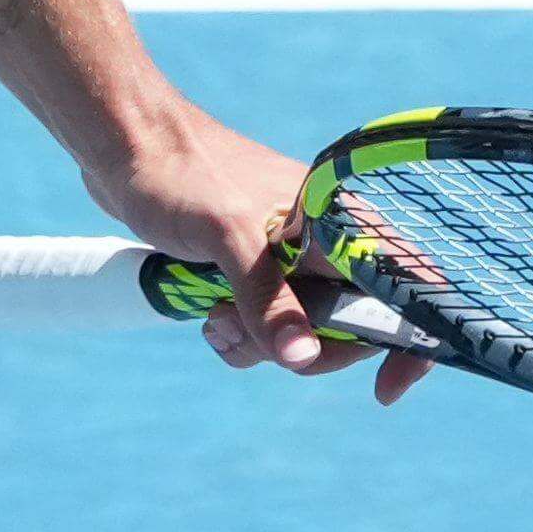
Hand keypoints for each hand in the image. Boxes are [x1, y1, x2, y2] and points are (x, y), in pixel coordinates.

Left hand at [86, 106, 434, 400]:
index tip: (383, 389)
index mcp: (339, 221)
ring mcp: (286, 256)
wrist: (122, 142)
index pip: (408, 284)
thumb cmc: (179, 174)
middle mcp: (323, 240)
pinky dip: (240, 335)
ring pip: (301, 332)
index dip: (410, 340)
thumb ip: (268, 296)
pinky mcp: (249, 269)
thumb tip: (302, 357)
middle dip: (303, 349)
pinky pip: (264, 325)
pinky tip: (205, 318)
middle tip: (245, 330)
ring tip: (214, 320)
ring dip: (260, 345)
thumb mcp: (227, 237)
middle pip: (351, 327)